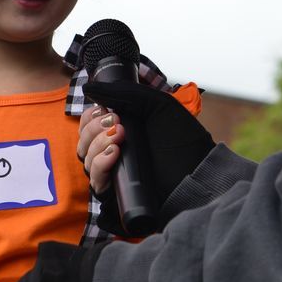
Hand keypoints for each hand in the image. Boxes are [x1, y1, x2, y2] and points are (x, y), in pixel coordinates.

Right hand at [82, 80, 214, 215]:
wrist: (199, 171)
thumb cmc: (183, 138)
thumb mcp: (156, 105)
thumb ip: (124, 93)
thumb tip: (88, 88)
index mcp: (122, 130)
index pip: (88, 123)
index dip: (90, 116)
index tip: (106, 111)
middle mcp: (115, 151)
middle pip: (83, 141)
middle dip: (93, 129)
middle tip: (117, 124)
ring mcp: (116, 173)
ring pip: (86, 159)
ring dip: (97, 144)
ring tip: (119, 138)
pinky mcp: (118, 193)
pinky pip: (96, 182)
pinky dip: (100, 165)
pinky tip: (114, 153)